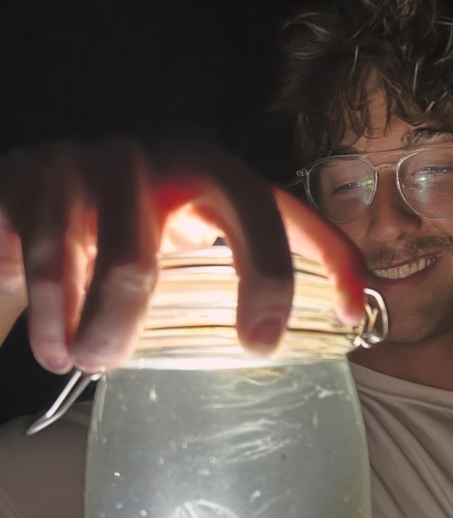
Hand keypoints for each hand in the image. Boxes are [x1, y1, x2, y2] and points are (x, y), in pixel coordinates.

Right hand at [0, 139, 366, 371]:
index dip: (333, 256)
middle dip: (263, 282)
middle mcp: (167, 155)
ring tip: (94, 362)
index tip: (354, 312)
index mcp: (209, 176)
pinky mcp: (37, 176)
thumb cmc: (106, 241)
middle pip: (242, 210)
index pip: (287, 210)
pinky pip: (57, 265)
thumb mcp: (172, 254)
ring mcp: (102, 159)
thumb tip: (283, 338)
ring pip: (132, 264)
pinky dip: (54, 325)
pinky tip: (52, 350)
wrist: (9, 212)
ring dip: (114, 332)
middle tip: (259, 347)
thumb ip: (220, 280)